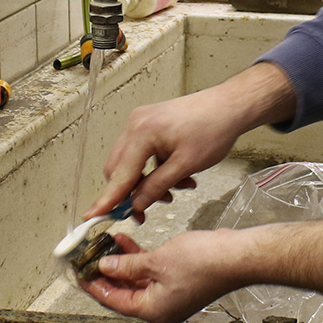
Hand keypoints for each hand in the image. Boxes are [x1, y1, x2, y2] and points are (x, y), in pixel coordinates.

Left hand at [80, 231, 248, 322]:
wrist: (237, 257)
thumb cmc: (205, 264)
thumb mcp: (157, 262)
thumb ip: (127, 266)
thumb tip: (105, 267)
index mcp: (152, 310)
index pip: (112, 300)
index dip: (93, 284)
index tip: (78, 271)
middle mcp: (160, 307)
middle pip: (122, 292)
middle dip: (105, 272)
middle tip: (87, 254)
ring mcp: (170, 295)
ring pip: (136, 281)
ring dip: (120, 262)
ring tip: (105, 243)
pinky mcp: (178, 282)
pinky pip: (150, 273)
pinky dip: (137, 260)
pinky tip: (126, 242)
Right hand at [88, 62, 297, 219]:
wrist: (229, 106)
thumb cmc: (213, 129)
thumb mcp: (186, 165)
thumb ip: (157, 187)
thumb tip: (137, 205)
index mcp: (141, 133)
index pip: (119, 174)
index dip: (107, 200)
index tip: (92, 217)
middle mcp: (135, 125)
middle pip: (120, 169)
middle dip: (133, 192)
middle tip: (145, 212)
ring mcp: (141, 123)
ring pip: (131, 164)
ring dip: (147, 182)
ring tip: (173, 192)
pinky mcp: (149, 124)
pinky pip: (142, 154)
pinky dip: (154, 170)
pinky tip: (176, 176)